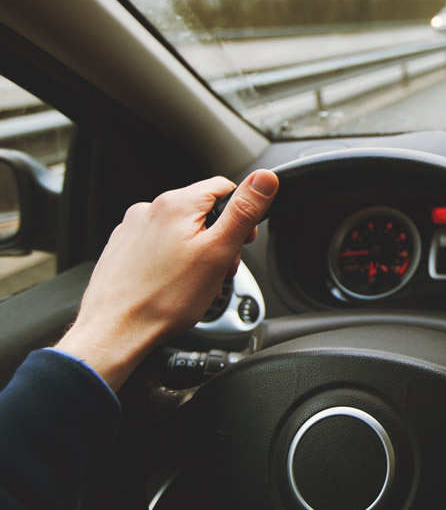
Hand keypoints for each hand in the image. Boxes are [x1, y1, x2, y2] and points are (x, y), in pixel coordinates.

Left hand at [56, 170, 278, 390]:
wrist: (114, 332)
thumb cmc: (164, 299)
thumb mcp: (218, 252)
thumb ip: (244, 211)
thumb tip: (265, 178)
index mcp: (176, 204)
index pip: (224, 187)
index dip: (241, 215)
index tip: (242, 241)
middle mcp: (149, 209)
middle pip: (202, 212)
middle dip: (218, 240)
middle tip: (219, 271)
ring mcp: (132, 229)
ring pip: (181, 232)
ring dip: (197, 254)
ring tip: (197, 284)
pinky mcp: (122, 249)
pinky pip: (159, 247)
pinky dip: (173, 262)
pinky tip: (174, 286)